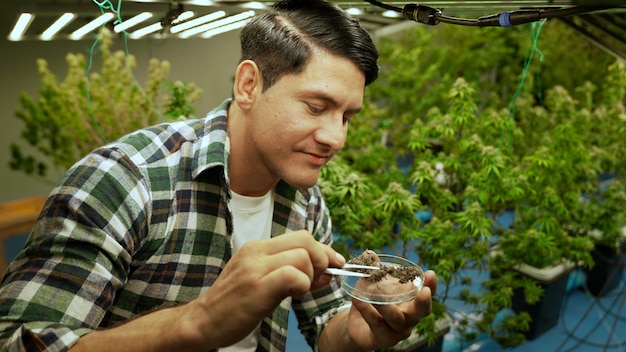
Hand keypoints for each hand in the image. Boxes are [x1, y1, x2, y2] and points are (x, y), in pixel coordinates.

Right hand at [186, 230, 344, 347]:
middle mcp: (256, 252)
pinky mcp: (256, 287)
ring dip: (310, 277)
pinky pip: (292, 275)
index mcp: (258, 247)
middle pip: (305, 240)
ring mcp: (254, 268)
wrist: (203, 321)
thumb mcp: (262, 279)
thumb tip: (328, 268)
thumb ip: (292, 270)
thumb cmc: (235, 303)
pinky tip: (292, 296)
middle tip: (314, 281)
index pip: (301, 236)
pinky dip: (302, 286)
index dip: (323, 250)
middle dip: (321, 260)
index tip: (334, 265)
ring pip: (302, 257)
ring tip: (298, 291)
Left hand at [346, 269, 436, 349]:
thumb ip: (372, 269)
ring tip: (375, 290)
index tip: (431, 273)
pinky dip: (367, 311)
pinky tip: (357, 299)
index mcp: (410, 301)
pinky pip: (377, 324)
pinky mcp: (383, 338)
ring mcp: (397, 330)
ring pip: (397, 320)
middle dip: (424, 301)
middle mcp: (409, 317)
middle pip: (421, 312)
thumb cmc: (370, 301)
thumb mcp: (371, 283)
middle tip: (424, 291)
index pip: (426, 294)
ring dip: (387, 305)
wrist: (355, 324)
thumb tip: (368, 253)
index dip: (431, 285)